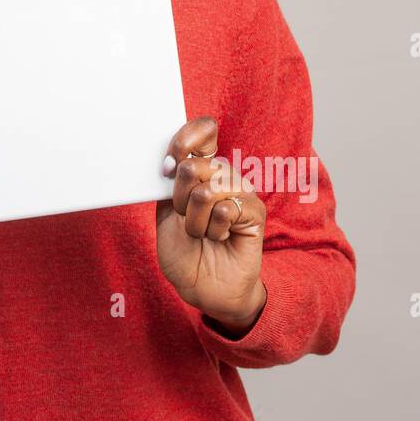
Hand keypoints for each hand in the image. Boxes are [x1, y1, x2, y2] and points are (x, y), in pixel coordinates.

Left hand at [155, 117, 266, 332]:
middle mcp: (221, 175)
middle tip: (184, 218)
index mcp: (200, 169)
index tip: (168, 166)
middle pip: (195, 164)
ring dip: (194, 221)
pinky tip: (219, 238)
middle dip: (179, 199)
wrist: (204, 288)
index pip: (202, 131)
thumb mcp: (165, 215)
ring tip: (201, 233)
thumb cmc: (185, 253)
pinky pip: (225, 209)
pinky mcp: (254, 211)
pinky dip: (213, 229)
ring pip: (207, 190)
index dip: (184, 140)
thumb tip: (172, 161)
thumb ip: (168, 186)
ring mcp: (240, 191)